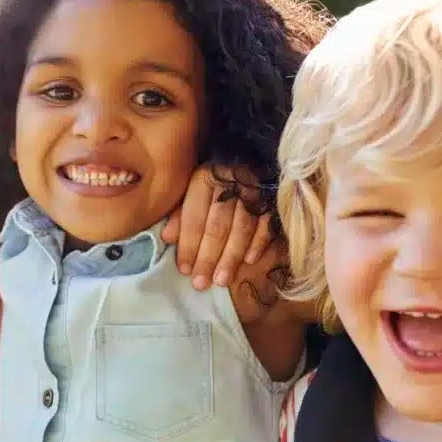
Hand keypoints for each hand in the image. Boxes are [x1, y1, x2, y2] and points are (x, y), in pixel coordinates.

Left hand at [160, 165, 272, 289]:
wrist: (250, 158)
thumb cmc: (214, 180)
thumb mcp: (191, 190)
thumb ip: (180, 214)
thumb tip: (168, 239)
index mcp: (205, 179)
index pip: (195, 217)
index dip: (189, 245)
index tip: (185, 270)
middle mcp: (229, 183)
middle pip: (218, 226)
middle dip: (209, 257)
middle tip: (202, 283)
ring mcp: (254, 191)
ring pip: (242, 228)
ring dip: (231, 257)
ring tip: (222, 281)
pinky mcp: (273, 198)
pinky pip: (267, 223)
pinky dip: (259, 243)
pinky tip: (249, 262)